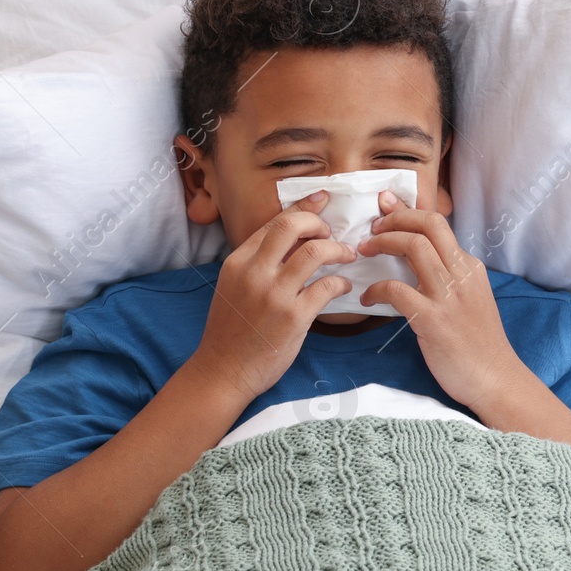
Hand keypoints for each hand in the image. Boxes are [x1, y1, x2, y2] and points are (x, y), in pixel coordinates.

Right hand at [187, 190, 354, 405]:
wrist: (223, 372)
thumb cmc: (232, 330)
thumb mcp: (235, 287)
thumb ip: (259, 263)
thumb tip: (294, 241)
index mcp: (238, 262)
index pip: (274, 223)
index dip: (302, 207)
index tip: (322, 199)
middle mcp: (254, 273)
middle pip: (291, 227)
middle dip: (318, 222)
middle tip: (330, 233)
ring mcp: (274, 295)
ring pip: (314, 252)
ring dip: (337, 249)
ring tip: (346, 255)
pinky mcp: (294, 317)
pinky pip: (327, 287)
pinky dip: (341, 282)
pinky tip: (343, 286)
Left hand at [357, 191, 521, 411]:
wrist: (495, 379)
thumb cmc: (478, 345)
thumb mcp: (471, 299)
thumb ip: (450, 277)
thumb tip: (419, 261)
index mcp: (470, 267)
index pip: (438, 224)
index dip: (407, 211)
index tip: (385, 207)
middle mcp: (462, 274)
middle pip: (428, 225)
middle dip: (395, 218)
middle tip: (372, 228)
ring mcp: (449, 296)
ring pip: (415, 247)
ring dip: (383, 243)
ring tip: (365, 252)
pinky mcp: (434, 320)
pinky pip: (397, 290)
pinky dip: (376, 288)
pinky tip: (367, 298)